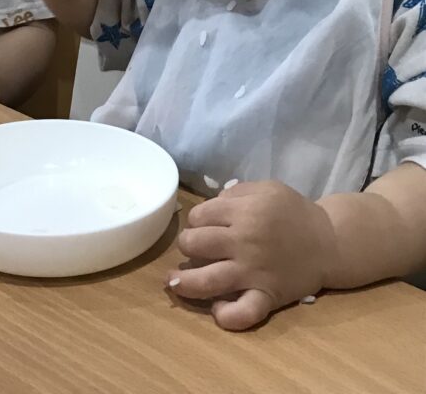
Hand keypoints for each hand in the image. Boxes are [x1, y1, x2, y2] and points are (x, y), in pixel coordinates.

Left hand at [167, 180, 336, 330]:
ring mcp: (255, 272)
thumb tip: (207, 209)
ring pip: (208, 280)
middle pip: (195, 244)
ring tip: (174, 282)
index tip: (201, 225)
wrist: (329, 242)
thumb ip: (234, 194)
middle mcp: (245, 241)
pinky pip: (244, 313)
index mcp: (245, 211)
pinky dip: (227, 315)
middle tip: (192, 249)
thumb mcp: (265, 188)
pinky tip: (217, 309)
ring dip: (185, 282)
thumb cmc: (292, 212)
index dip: (195, 220)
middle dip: (187, 245)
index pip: (198, 216)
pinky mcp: (268, 297)